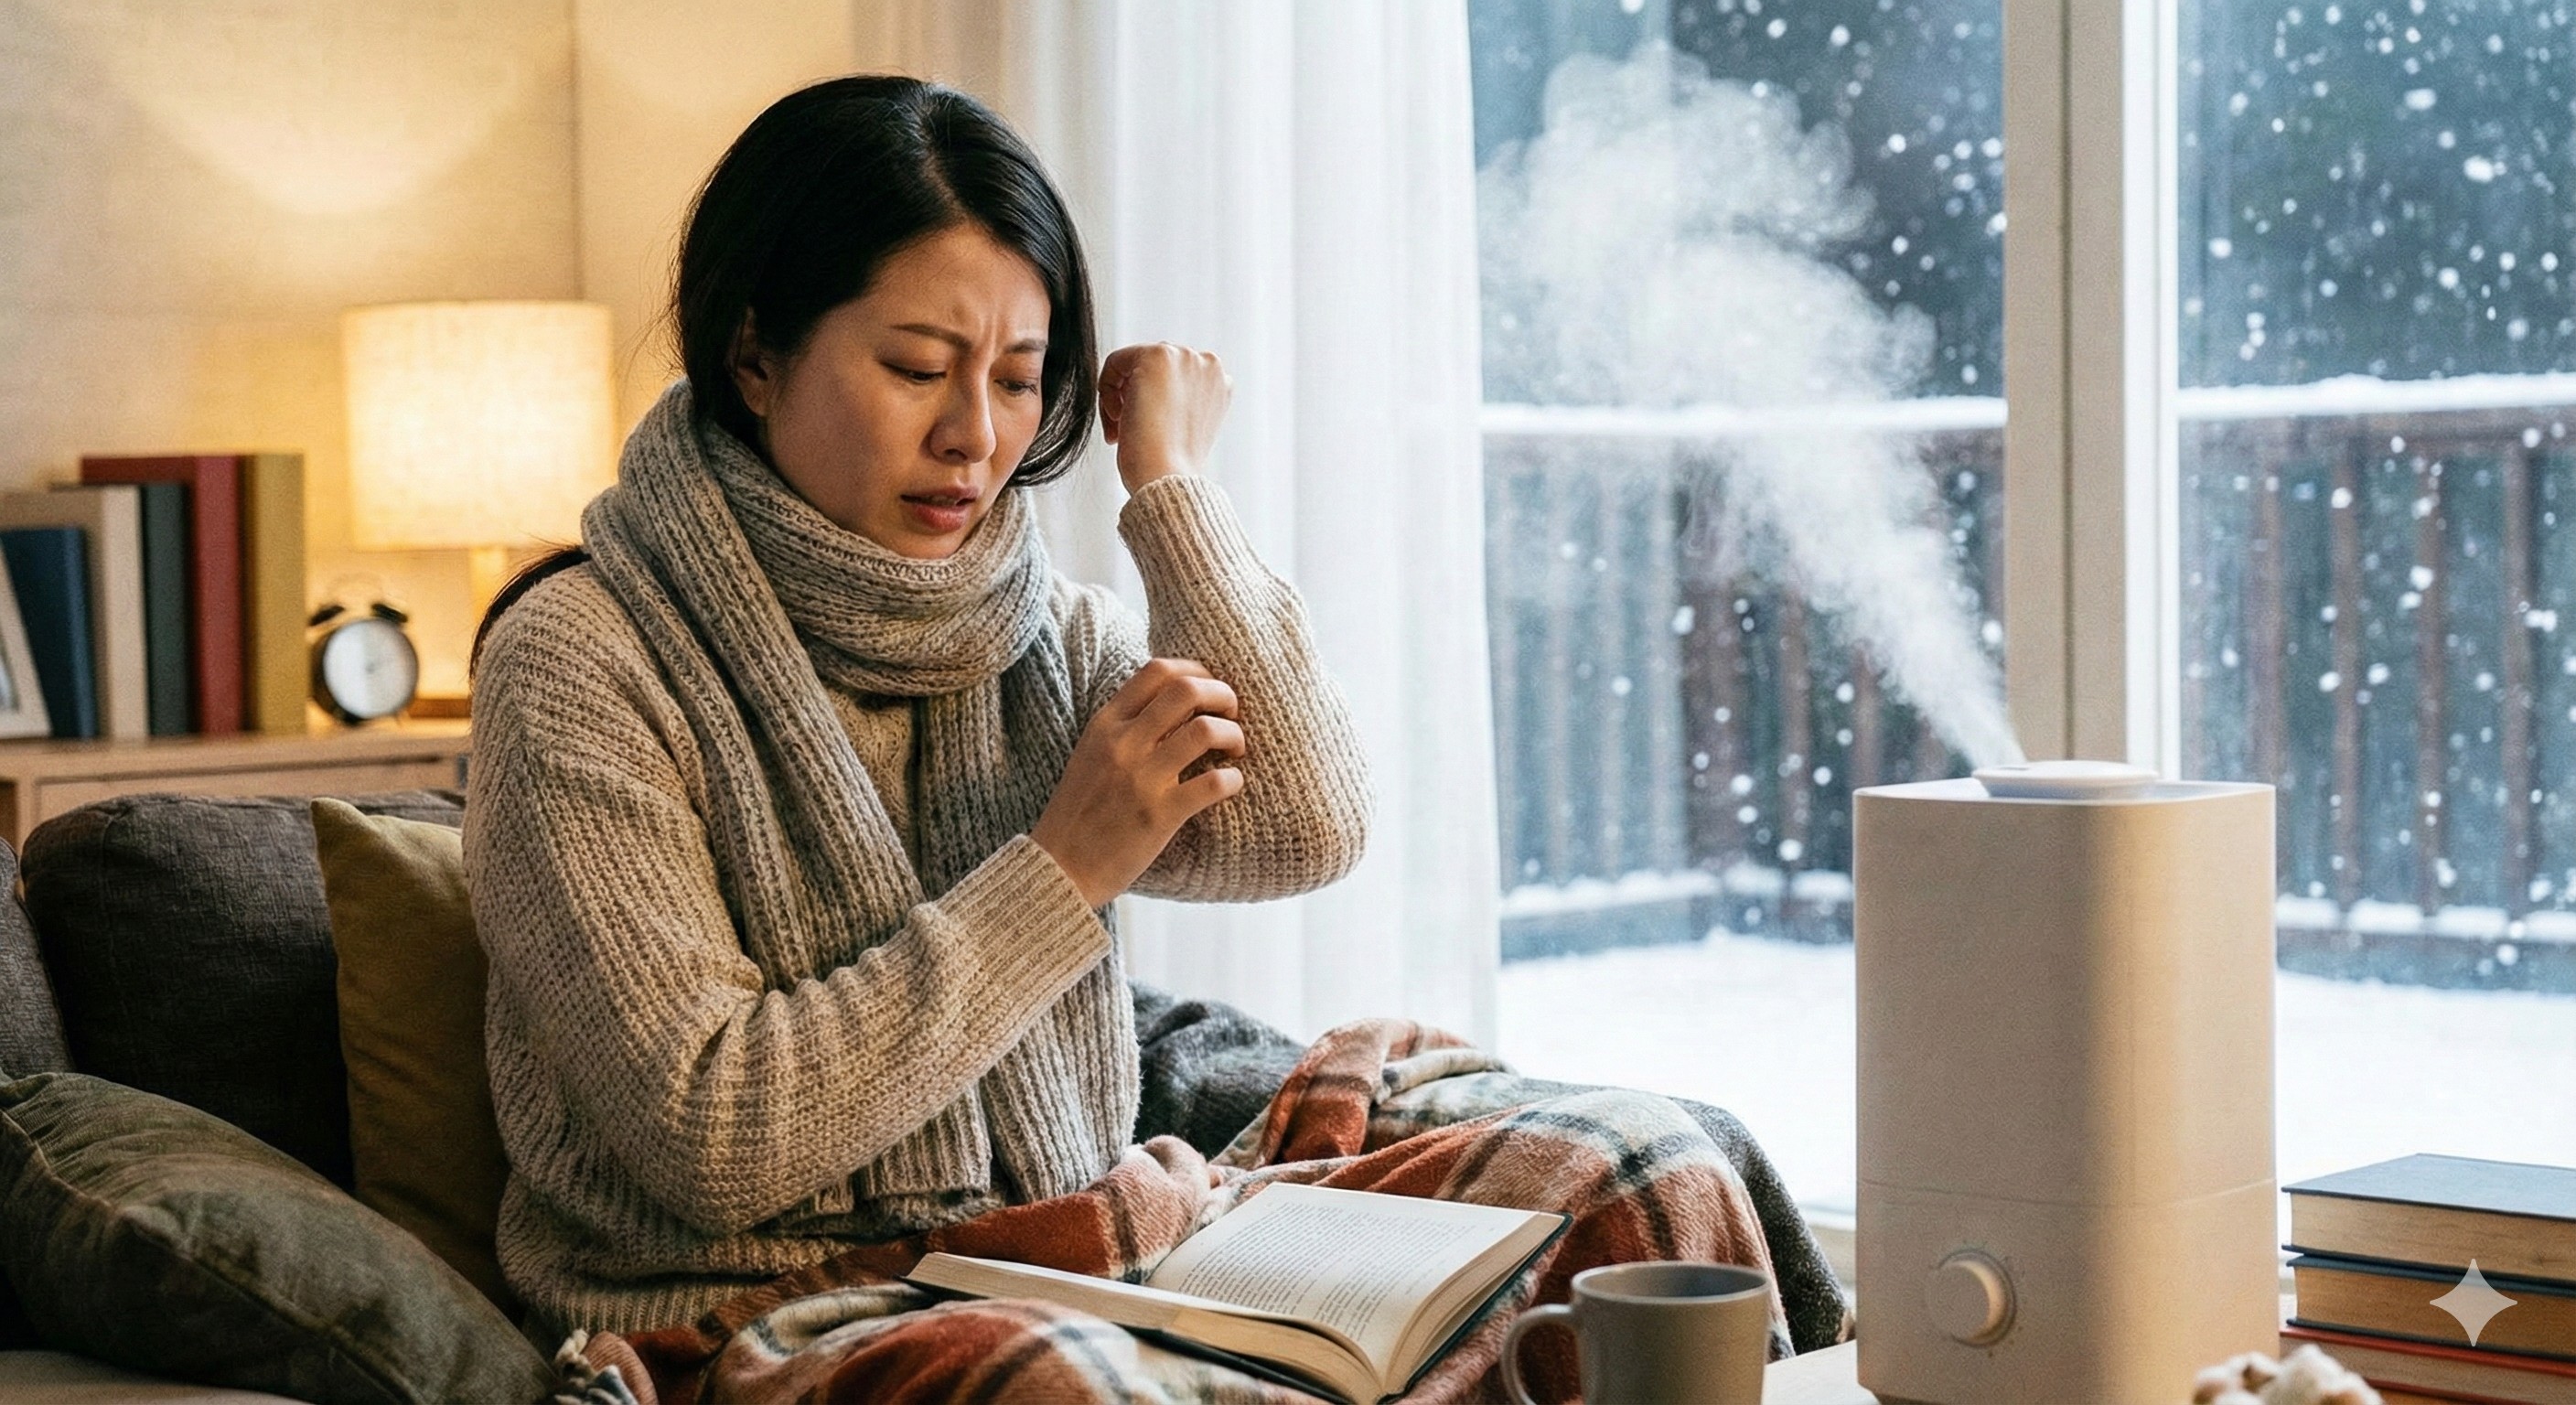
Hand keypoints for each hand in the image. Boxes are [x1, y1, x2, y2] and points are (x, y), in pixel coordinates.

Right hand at [1031, 658, 1246, 907]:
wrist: (1059, 868)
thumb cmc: (1080, 811)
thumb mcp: (1091, 754)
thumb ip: (1126, 726)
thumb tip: (1176, 702)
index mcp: (1105, 724)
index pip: (1157, 670)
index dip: (1196, 671)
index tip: (1210, 688)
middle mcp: (1122, 744)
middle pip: (1187, 690)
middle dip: (1222, 694)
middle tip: (1232, 714)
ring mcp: (1141, 778)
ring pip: (1206, 730)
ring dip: (1233, 734)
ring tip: (1235, 750)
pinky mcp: (1159, 815)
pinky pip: (1213, 783)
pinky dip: (1233, 780)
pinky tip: (1230, 785)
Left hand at [1097, 343, 1230, 491]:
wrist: (1168, 475)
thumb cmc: (1172, 464)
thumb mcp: (1185, 426)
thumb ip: (1178, 400)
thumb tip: (1151, 390)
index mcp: (1220, 383)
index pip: (1174, 378)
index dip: (1154, 405)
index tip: (1145, 431)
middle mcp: (1209, 364)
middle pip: (1153, 368)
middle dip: (1135, 398)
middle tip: (1128, 432)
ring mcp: (1185, 357)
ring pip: (1133, 364)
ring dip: (1121, 396)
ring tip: (1121, 429)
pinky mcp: (1157, 356)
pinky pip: (1115, 362)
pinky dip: (1106, 390)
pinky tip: (1119, 418)